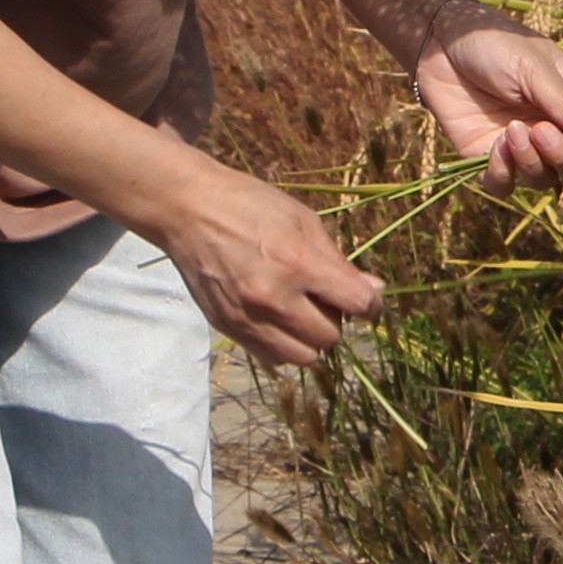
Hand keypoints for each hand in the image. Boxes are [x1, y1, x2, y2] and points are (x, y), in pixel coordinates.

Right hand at [146, 163, 386, 365]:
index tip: (366, 299)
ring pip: (303, 356)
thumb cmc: (250, 206)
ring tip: (298, 310)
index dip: (370, 304)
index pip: (355, 304)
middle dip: (334, 318)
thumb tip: (374, 291)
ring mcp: (247, 317)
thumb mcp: (302, 221)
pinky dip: (283, 343)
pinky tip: (276, 317)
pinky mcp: (228, 327)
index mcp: (297, 264)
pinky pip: (272, 356)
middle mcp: (272, 298)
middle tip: (320, 295)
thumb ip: (338, 261)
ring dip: (310, 337)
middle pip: (330, 336)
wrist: (188, 210)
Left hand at [416, 21, 562, 189]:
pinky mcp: (487, 157)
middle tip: (541, 130)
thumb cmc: (495, 43)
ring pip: (544, 180)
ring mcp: (523, 147)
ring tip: (512, 130)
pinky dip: (503, 174)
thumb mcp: (534, 67)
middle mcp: (555, 130)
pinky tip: (495, 147)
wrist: (441, 41)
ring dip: (532, 162)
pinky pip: (505, 186)